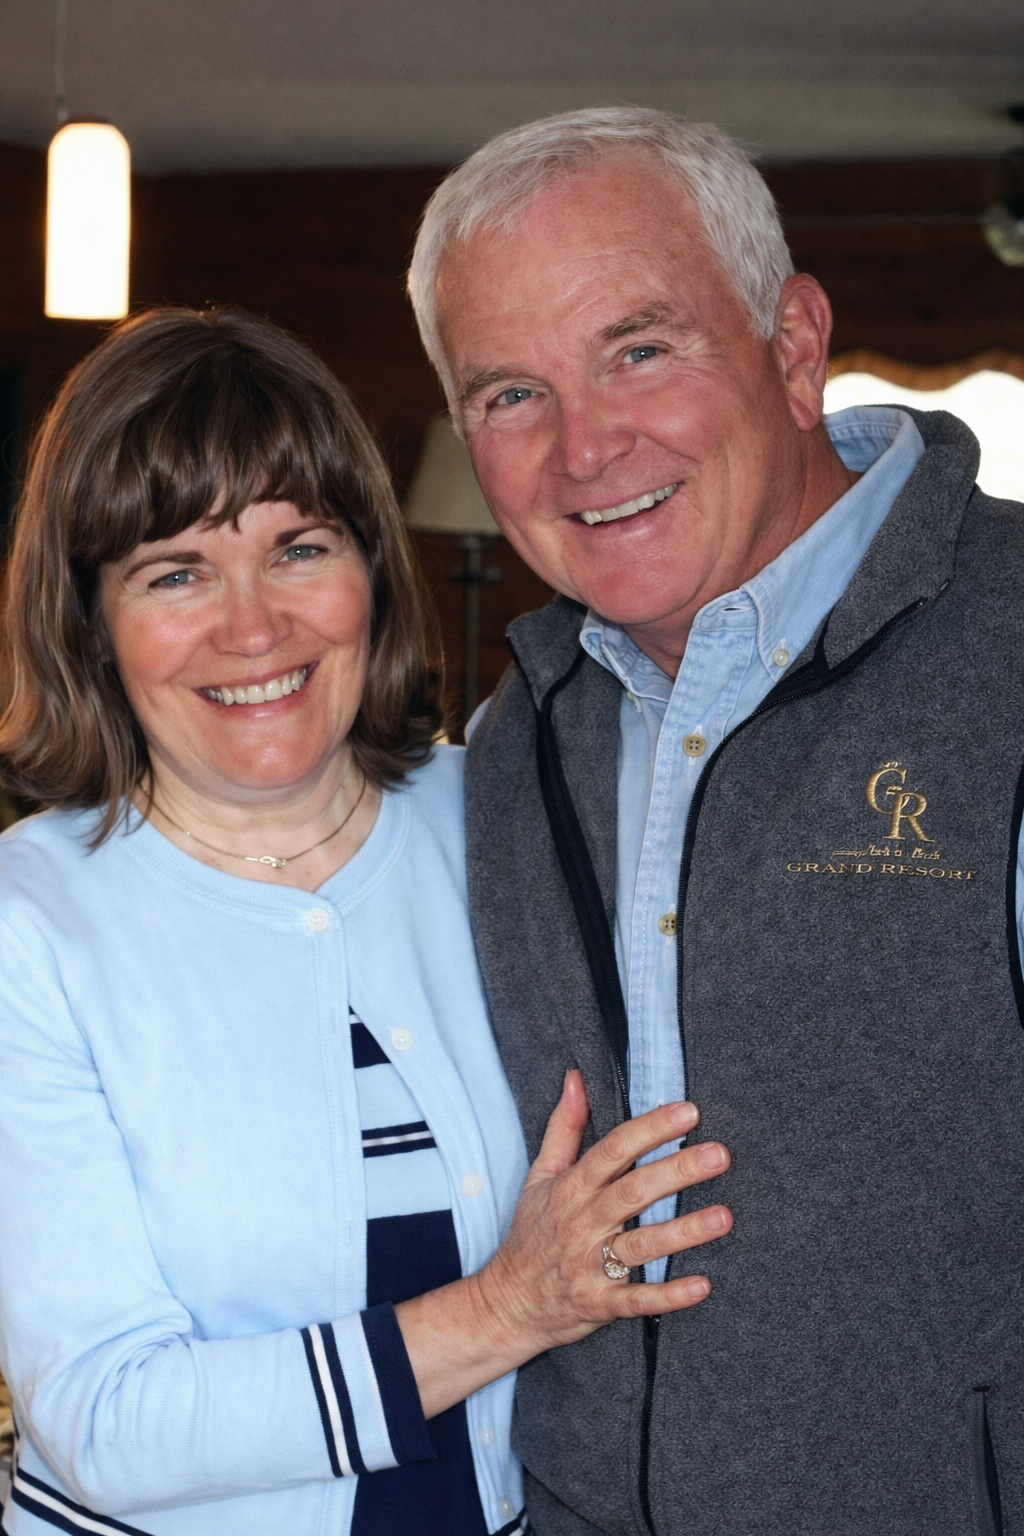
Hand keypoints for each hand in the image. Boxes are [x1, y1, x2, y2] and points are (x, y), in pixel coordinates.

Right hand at [397, 1070, 731, 1415]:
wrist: (507, 1303)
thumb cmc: (530, 1235)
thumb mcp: (540, 1176)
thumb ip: (563, 1127)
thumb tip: (575, 1078)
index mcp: (571, 1188)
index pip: (613, 1150)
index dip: (650, 1129)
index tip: (688, 1112)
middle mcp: (581, 1223)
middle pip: (632, 1192)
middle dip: (677, 1171)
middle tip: (718, 1154)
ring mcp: (590, 1265)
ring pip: (641, 1245)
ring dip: (683, 1232)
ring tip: (724, 1216)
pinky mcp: (600, 1304)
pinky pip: (637, 1300)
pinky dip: (669, 1296)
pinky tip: (702, 1285)